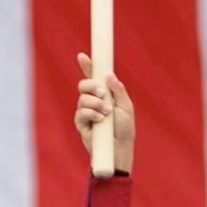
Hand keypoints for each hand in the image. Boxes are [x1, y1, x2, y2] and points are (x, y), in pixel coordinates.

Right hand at [74, 53, 134, 172]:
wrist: (119, 150)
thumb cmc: (124, 129)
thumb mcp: (126, 107)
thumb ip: (118, 90)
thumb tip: (108, 75)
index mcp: (104, 94)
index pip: (94, 77)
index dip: (88, 66)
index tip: (82, 56)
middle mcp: (93, 101)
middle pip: (84, 85)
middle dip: (92, 86)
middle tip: (103, 94)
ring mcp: (85, 112)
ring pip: (82, 98)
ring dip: (95, 103)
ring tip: (107, 113)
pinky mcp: (81, 123)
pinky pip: (81, 112)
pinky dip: (91, 114)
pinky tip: (100, 120)